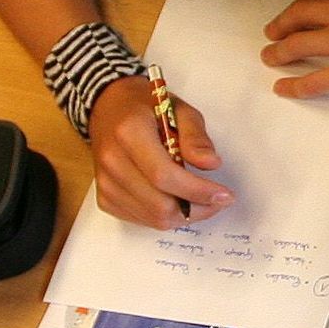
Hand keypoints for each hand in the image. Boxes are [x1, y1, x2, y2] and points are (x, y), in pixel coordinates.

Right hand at [88, 74, 227, 228]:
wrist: (108, 108)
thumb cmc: (146, 108)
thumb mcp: (179, 109)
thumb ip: (196, 137)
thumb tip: (211, 164)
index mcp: (129, 132)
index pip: (164, 175)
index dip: (197, 191)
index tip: (224, 195)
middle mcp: (112, 160)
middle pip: (159, 205)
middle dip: (197, 210)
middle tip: (218, 202)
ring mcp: (104, 182)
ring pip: (152, 219)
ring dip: (184, 217)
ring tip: (202, 202)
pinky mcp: (104, 197)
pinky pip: (141, 220)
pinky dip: (165, 217)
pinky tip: (177, 201)